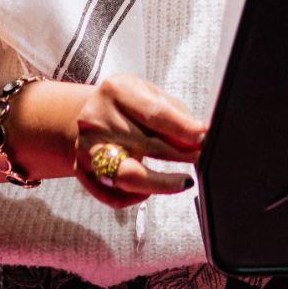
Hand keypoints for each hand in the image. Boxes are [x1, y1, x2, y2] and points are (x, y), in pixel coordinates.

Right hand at [69, 74, 206, 209]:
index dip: (182, 128)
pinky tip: (149, 190)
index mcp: (116, 91)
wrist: (86, 113)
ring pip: (127, 175)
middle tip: (204, 160)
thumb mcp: (148, 94)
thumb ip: (174, 113)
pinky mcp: (82, 171)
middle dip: (181, 155)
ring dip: (162, 182)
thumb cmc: (126, 104)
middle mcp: (97, 118)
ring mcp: (86, 147)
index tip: (205, 137)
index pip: (154, 113)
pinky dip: (134, 197)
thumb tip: (200, 136)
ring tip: (185, 181)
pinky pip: (112, 195)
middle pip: (146, 144)